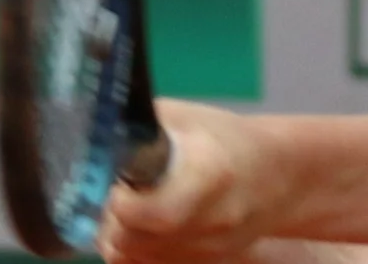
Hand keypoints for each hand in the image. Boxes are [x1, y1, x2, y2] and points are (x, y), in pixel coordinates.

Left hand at [97, 100, 291, 263]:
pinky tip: (147, 225)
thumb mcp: (184, 117)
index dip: (120, 200)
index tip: (119, 181)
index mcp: (211, 174)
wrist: (276, 175)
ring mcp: (209, 250)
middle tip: (117, 194)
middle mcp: (213, 221)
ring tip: (133, 206)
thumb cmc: (226, 139)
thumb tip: (91, 138)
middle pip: (129, 241)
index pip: (150, 212)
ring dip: (120, 235)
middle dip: (110, 219)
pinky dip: (137, 248)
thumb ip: (138, 128)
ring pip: (131, 258)